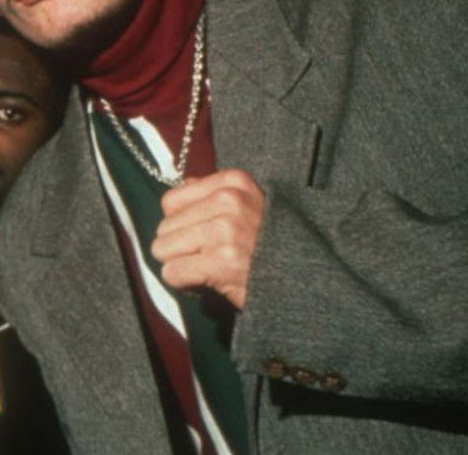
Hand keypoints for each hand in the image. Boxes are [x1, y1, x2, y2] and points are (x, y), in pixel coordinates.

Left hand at [151, 169, 265, 308]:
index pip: (171, 201)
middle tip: (208, 260)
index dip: (181, 226)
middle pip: (164, 228)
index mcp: (234, 182)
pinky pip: (172, 273)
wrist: (305, 278)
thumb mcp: (249, 205)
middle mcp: (229, 200)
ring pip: (162, 249)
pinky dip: (183, 284)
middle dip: (179, 249)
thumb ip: (213, 194)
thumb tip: (181, 185)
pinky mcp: (222, 261)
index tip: (203, 239)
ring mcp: (225, 230)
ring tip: (208, 271)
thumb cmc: (270, 245)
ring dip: (180, 266)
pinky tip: (207, 285)